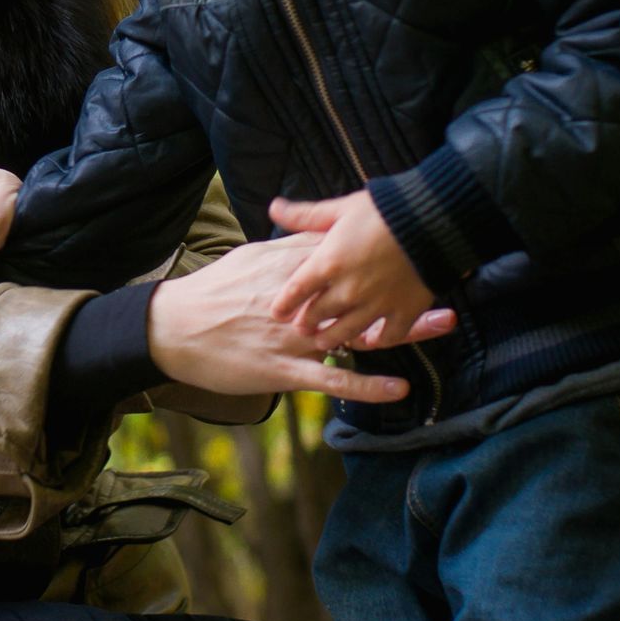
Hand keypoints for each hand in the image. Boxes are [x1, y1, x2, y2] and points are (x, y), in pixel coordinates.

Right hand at [146, 234, 455, 402]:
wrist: (171, 330)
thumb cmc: (209, 294)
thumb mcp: (246, 259)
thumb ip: (283, 247)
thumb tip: (314, 232)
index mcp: (285, 269)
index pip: (341, 251)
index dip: (381, 244)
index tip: (417, 234)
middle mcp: (296, 301)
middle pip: (361, 288)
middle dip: (405, 282)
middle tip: (448, 273)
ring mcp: (292, 337)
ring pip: (355, 332)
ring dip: (402, 329)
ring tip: (443, 324)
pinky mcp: (283, 370)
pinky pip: (332, 378)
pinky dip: (366, 384)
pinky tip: (400, 388)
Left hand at [268, 192, 435, 350]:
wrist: (433, 220)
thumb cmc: (383, 210)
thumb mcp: (340, 209)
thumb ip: (306, 215)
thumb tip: (274, 207)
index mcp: (328, 263)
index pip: (295, 291)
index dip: (283, 304)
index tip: (277, 313)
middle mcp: (348, 290)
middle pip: (318, 315)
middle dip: (306, 323)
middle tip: (301, 328)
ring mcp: (376, 304)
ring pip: (347, 332)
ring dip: (333, 337)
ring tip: (324, 341)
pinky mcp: (404, 312)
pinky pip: (388, 337)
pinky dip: (378, 341)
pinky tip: (372, 341)